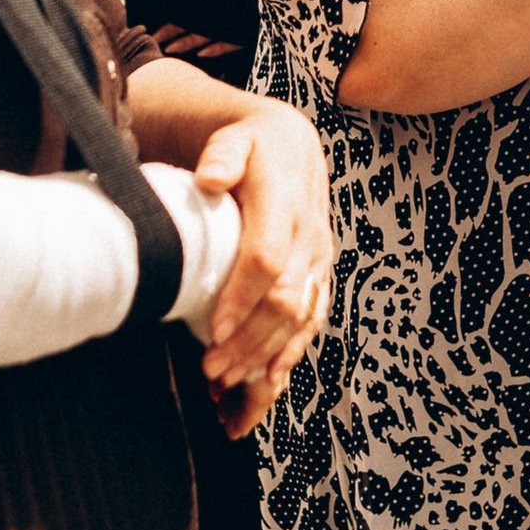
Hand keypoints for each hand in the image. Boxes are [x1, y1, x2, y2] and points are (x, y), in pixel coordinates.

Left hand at [187, 103, 331, 430]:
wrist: (292, 148)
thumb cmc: (255, 148)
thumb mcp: (236, 139)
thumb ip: (223, 155)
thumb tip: (210, 175)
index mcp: (287, 205)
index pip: (267, 259)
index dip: (242, 298)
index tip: (215, 330)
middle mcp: (310, 238)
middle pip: (286, 301)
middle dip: (250, 342)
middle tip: (212, 370)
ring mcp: (318, 262)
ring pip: (301, 321)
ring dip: (266, 359)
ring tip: (231, 390)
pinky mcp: (319, 278)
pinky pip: (310, 324)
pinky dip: (289, 358)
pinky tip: (266, 387)